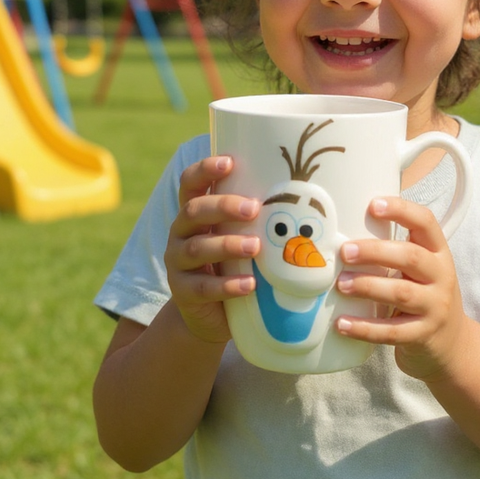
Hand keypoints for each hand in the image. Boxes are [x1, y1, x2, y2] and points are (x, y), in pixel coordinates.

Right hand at [164, 155, 259, 343]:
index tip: (229, 162)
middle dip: (223, 206)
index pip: (190, 183)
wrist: (213, 316)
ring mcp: (178, 264)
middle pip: (193, 211)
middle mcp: (180, 234)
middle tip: (253, 209)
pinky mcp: (183, 294)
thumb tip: (302, 196)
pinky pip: (203, 288)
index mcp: (194, 214)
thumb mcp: (241, 237)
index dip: (204, 170)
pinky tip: (249, 284)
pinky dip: (227, 285)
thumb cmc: (234, 266)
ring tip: (255, 247)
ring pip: (197, 248)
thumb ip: (254, 219)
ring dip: (228, 245)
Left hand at [333, 197, 468, 380]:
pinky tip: (342, 324)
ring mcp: (436, 307)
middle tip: (345, 252)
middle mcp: (442, 276)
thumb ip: (396, 252)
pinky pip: (392, 332)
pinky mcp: (424, 335)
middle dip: (375, 252)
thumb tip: (343, 234)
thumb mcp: (422, 270)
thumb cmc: (425, 296)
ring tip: (341, 284)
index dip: (401, 210)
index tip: (373, 205)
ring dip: (368, 286)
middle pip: (411, 257)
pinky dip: (365, 328)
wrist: (452, 344)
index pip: (426, 222)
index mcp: (439, 252)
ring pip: (401, 293)